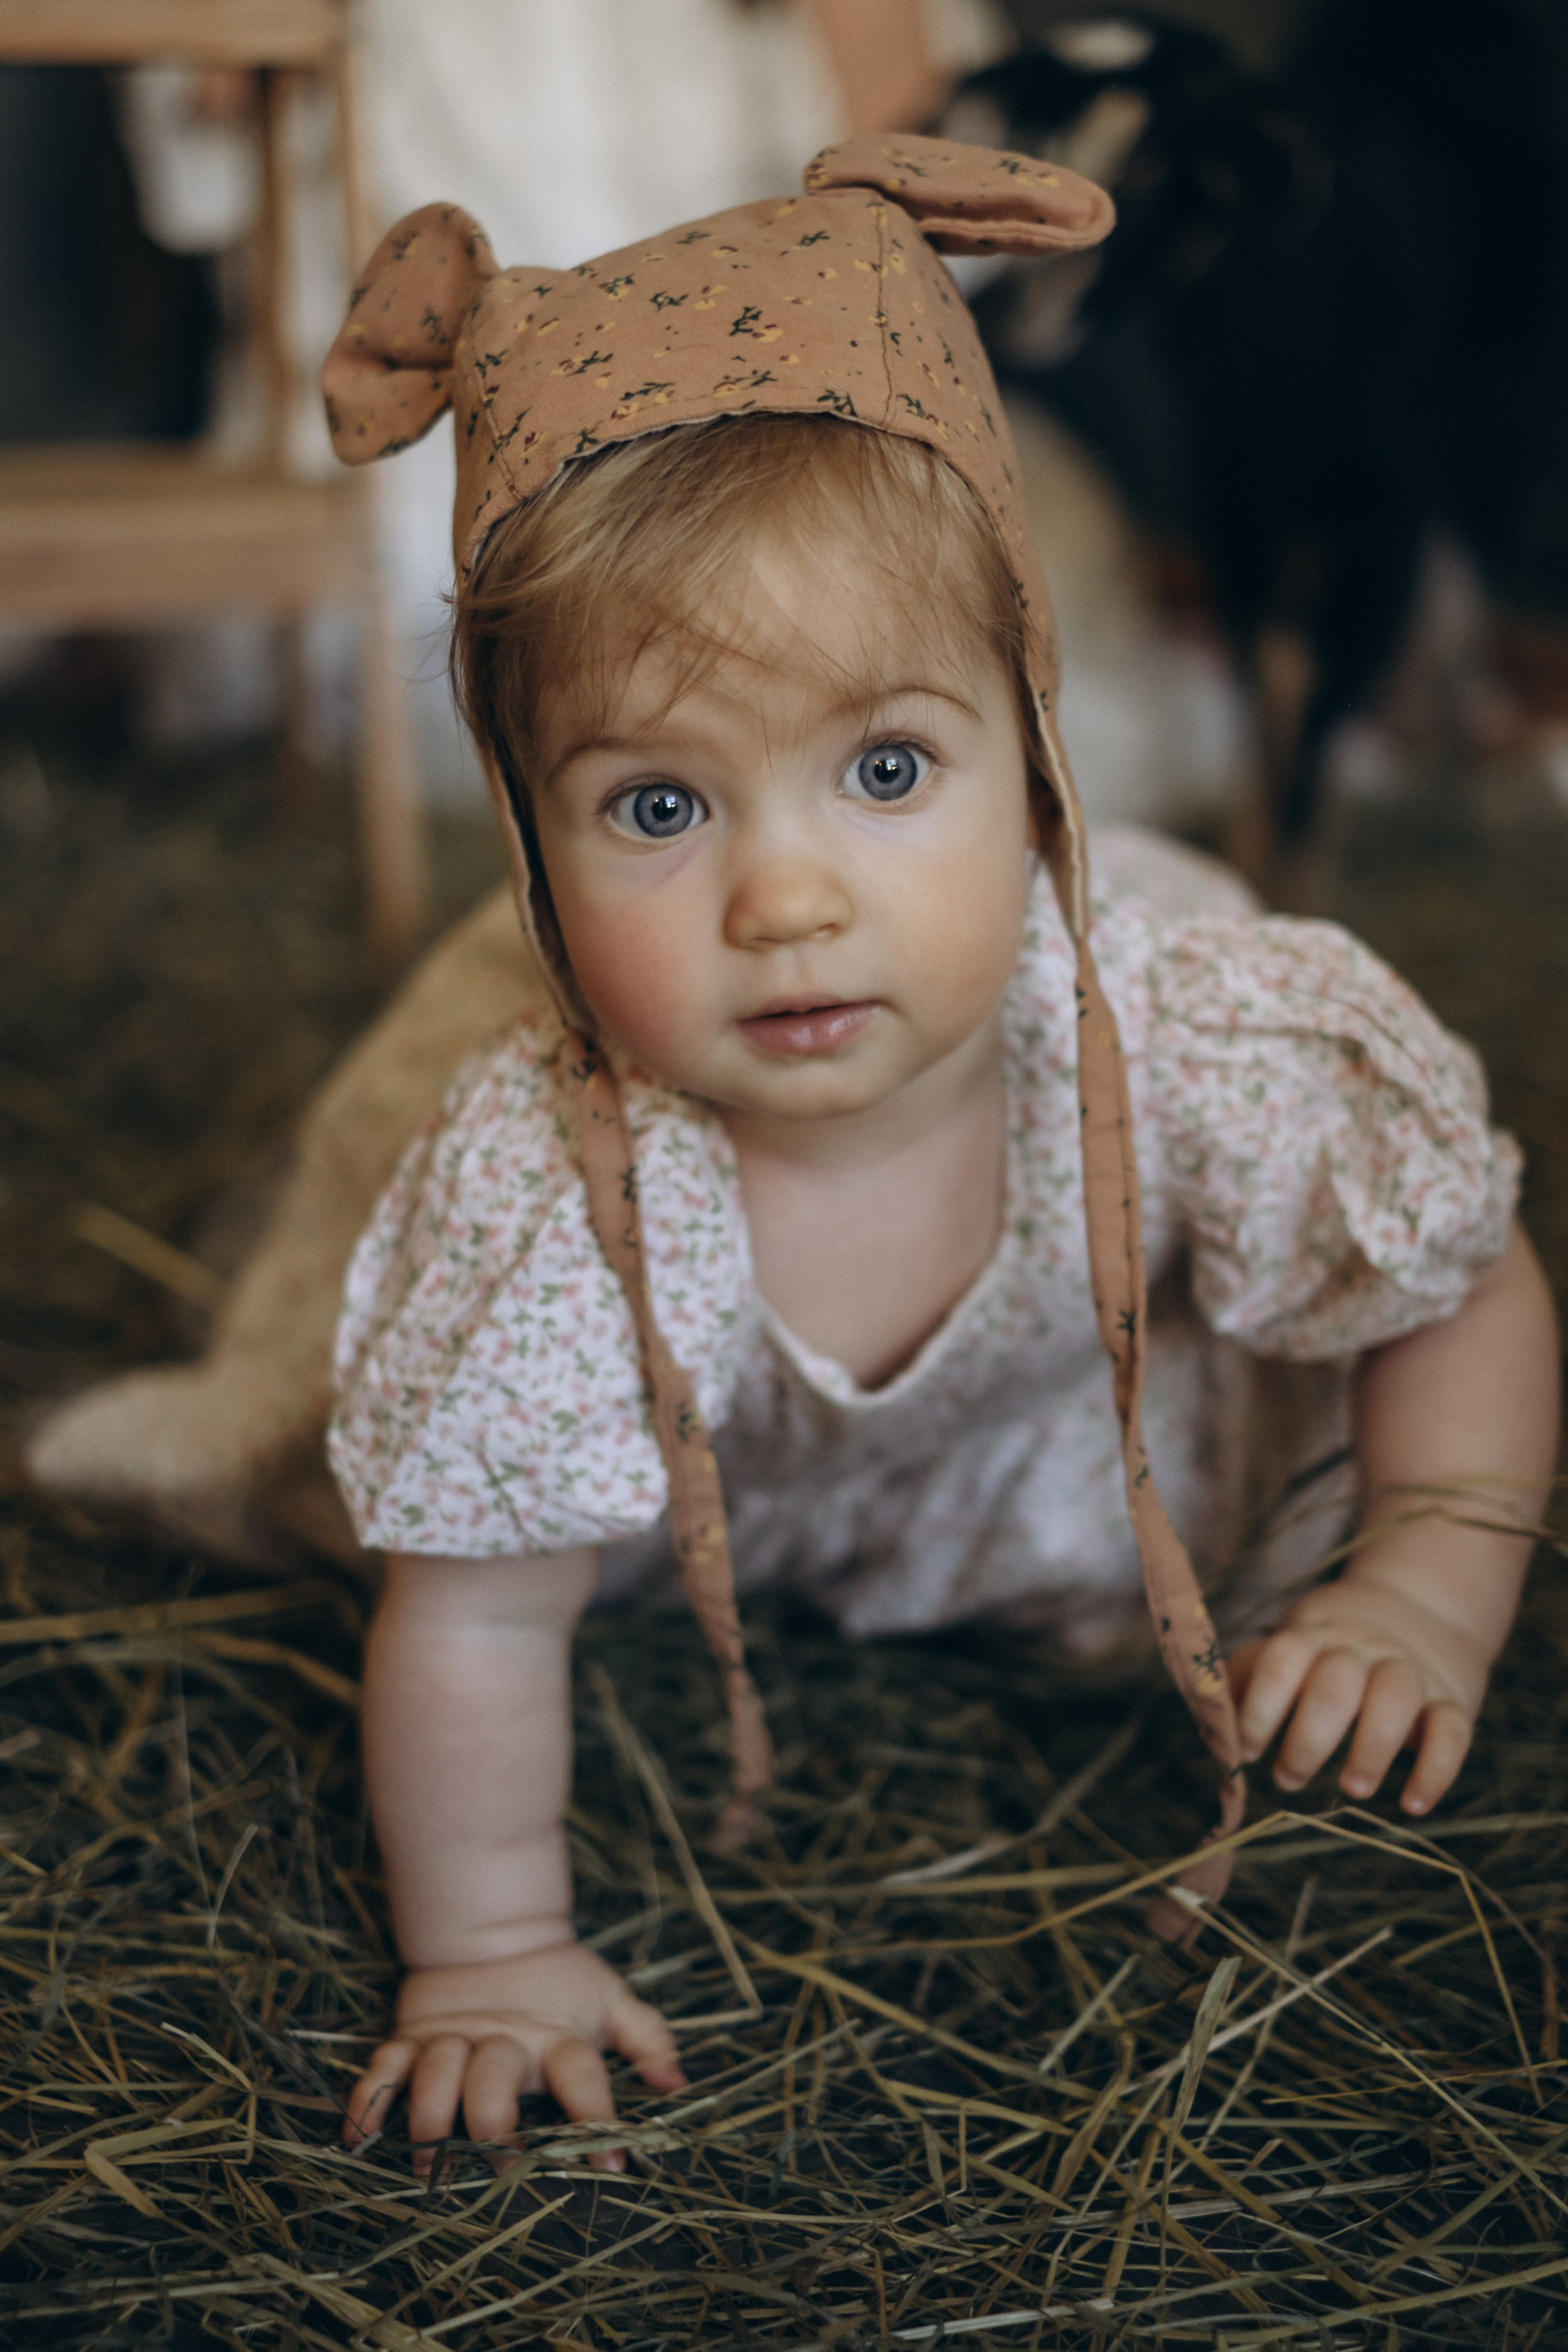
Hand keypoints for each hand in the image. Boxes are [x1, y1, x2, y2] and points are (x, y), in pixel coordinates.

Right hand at [344, 1940, 685, 2172]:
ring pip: (435, 2071)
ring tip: (429, 2162)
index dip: (598, 2115)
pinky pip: (383, 2067)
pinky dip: (368, 2100)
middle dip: (495, 2120)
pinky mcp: (412, 2037)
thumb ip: (645, 2038)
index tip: (613, 2162)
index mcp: (554, 2035)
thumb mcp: (608, 2002)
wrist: (492, 1931)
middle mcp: (502, 2038)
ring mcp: (451, 2037)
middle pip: (494, 2077)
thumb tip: (677, 2085)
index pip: (581, 2074)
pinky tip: (357, 2139)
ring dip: (430, 2115)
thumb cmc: (558, 1982)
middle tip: (500, 2165)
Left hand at [1228, 1574, 1490, 1814]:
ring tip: (1353, 1789)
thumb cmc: (1331, 1650)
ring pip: (1395, 1695)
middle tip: (1288, 1779)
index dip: (1260, 1706)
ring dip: (1372, 1744)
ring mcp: (1409, 1670)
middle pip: (1335, 1682)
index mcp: (1312, 1636)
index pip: (1282, 1660)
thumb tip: (1206, 1716)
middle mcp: (1360, 1648)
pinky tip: (1413, 1805)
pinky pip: (1452, 1730)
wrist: (1419, 1610)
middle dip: (1308, 1736)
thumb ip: (1249, 1677)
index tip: (1245, 1751)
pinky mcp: (1451, 1699)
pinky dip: (1437, 1769)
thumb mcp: (1291, 1650)